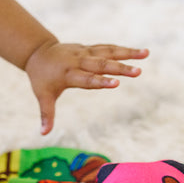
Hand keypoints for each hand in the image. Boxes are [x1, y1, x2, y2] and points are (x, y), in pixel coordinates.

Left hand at [25, 42, 148, 134]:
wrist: (38, 53)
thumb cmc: (41, 78)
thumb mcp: (42, 95)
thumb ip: (46, 114)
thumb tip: (43, 134)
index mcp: (67, 74)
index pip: (86, 79)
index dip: (100, 81)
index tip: (116, 83)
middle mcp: (78, 61)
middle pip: (100, 65)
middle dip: (119, 68)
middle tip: (138, 72)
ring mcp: (84, 52)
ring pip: (107, 52)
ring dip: (127, 53)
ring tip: (146, 54)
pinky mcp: (89, 48)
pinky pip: (108, 48)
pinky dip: (123, 50)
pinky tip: (140, 52)